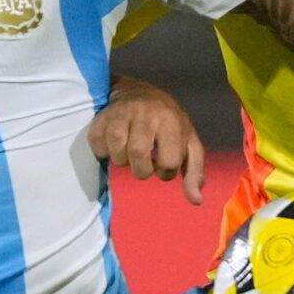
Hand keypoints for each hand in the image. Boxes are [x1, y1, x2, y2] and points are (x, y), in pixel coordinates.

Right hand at [88, 78, 206, 205]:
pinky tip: (113, 146)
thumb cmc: (169, 124)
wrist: (139, 92)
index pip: (168, 161)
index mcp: (171, 121)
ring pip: (117, 152)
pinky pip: (98, 145)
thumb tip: (196, 201)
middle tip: (143, 163)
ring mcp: (121, 114)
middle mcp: (146, 114)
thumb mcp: (188, 144)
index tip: (162, 163)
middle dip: (141, 170)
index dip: (165, 171)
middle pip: (138, 154)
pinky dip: (104, 152)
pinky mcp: (101, 117)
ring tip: (128, 153)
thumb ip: (194, 172)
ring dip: (122, 161)